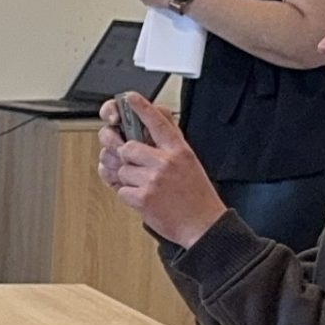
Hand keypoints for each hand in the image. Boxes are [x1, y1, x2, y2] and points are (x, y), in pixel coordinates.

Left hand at [97, 94, 228, 247]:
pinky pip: (121, 190)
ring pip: (122, 170)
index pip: (157, 122)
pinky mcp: (143, 197)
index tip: (129, 97)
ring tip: (148, 188)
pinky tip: (146, 199)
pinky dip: (129, 196)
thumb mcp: (190, 164)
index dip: (141, 108)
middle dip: (127, 159)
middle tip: (138, 168)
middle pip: (127, 148)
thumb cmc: (196, 197)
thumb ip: (169, 149)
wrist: (203, 226)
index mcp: (179, 150)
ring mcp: (153, 179)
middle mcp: (166, 162)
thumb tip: (146, 137)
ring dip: (129, 180)